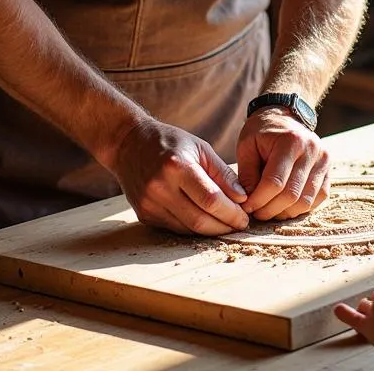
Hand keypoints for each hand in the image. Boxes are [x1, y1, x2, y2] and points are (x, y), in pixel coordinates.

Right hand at [109, 117, 249, 234]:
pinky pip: (175, 229)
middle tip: (239, 225)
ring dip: (210, 231)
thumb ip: (222, 174)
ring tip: (225, 224)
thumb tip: (243, 199)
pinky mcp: (144, 214)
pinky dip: (193, 228)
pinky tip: (204, 220)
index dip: (231, 213)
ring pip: (188, 229)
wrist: (128, 143)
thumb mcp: (200, 148)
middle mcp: (160, 187)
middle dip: (224, 226)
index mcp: (177, 166)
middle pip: (200, 220)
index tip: (245, 217)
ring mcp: (149, 203)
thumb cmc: (170, 142)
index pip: (211, 200)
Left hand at [235, 108, 329, 219]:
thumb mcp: (247, 145)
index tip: (246, 207)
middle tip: (256, 213)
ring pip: (306, 201)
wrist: (285, 116)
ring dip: (285, 213)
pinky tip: (284, 206)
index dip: (259, 200)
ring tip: (269, 211)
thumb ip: (246, 174)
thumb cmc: (262, 131)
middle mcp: (311, 150)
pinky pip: (317, 199)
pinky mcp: (328, 170)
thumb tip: (248, 201)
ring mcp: (323, 160)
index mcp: (290, 141)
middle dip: (270, 210)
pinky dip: (300, 208)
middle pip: (291, 195)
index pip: (275, 182)